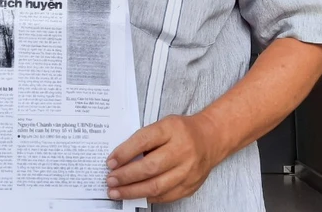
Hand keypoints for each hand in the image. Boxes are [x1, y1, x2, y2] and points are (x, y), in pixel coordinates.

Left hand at [105, 114, 220, 203]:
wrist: (211, 139)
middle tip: (110, 180)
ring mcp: (188, 170)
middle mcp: (182, 150)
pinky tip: (136, 195)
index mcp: (172, 129)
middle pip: (150, 167)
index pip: (144, 140)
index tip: (110, 162)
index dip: (124, 153)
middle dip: (126, 176)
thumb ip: (145, 139)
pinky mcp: (191, 185)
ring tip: (117, 192)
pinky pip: (165, 196)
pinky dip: (148, 196)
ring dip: (133, 191)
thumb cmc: (182, 131)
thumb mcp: (163, 124)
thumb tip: (120, 159)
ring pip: (156, 186)